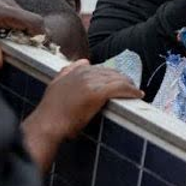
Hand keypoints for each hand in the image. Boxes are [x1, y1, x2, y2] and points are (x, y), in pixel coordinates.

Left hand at [0, 0, 46, 68]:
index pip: (35, 23)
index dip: (40, 40)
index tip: (34, 56)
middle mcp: (3, 1)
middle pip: (34, 22)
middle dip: (30, 40)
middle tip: (16, 56)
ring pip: (27, 20)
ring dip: (22, 35)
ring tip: (3, 47)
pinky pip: (18, 17)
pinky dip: (15, 30)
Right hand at [20, 61, 140, 170]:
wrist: (47, 124)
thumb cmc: (52, 112)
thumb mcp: (56, 85)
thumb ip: (67, 72)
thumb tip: (84, 61)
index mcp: (74, 71)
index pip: (100, 68)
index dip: (112, 75)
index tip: (119, 82)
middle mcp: (82, 73)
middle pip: (111, 72)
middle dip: (123, 79)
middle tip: (131, 88)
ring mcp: (89, 82)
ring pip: (118, 78)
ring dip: (129, 85)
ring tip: (136, 92)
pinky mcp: (96, 92)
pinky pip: (120, 87)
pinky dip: (131, 91)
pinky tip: (138, 95)